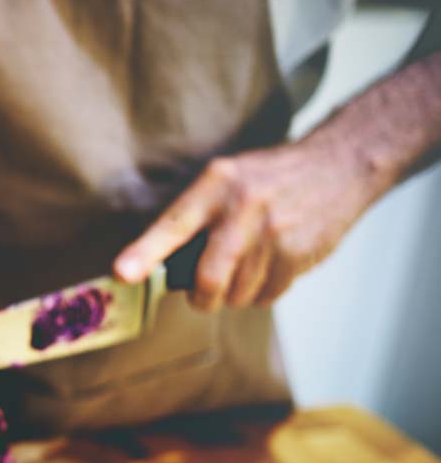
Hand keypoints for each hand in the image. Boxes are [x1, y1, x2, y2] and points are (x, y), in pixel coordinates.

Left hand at [113, 135, 379, 309]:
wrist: (340, 166)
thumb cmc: (269, 178)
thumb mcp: (226, 179)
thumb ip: (195, 217)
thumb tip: (162, 266)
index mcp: (216, 186)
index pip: (174, 224)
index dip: (145, 252)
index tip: (123, 273)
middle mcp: (243, 210)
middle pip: (208, 278)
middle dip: (201, 297)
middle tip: (202, 293)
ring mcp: (274, 234)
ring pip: (237, 294)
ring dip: (234, 293)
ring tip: (246, 266)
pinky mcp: (299, 255)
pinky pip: (266, 296)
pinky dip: (261, 292)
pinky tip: (271, 265)